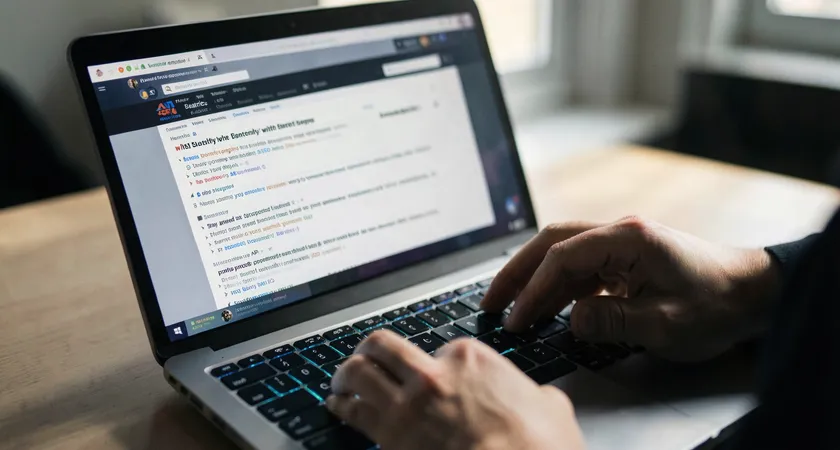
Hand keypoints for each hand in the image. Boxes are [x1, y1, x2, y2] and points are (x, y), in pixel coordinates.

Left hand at [326, 330, 584, 449]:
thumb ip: (533, 395)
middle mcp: (433, 372)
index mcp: (471, 358)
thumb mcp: (551, 406)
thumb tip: (540, 401)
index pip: (439, 350)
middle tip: (366, 355)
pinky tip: (337, 406)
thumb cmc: (536, 445)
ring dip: (347, 373)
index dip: (434, 364)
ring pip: (360, 372)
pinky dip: (341, 405)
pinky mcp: (390, 434)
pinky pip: (353, 411)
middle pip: (384, 346)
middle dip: (371, 350)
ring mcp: (408, 402)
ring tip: (343, 378)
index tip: (430, 373)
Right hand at [481, 217, 779, 360]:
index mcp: (628, 238)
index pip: (562, 257)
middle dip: (517, 272)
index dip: (533, 289)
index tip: (516, 318)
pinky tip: (545, 309)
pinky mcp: (625, 260)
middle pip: (551, 243)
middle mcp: (619, 233)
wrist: (754, 293)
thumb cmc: (717, 304)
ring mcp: (621, 245)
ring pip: (562, 254)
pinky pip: (580, 270)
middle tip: (491, 302)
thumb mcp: (666, 324)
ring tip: (508, 308)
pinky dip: (557, 288)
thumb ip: (612, 320)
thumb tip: (571, 319)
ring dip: (534, 279)